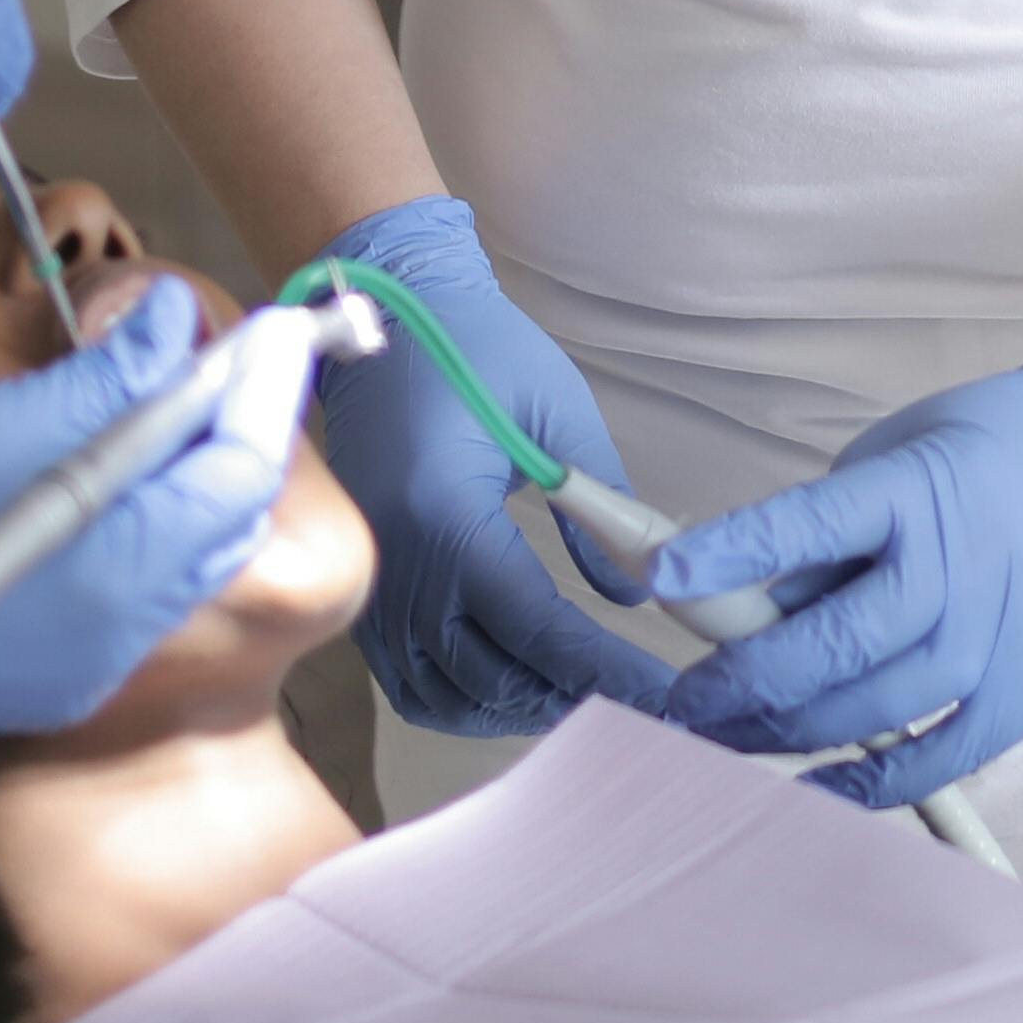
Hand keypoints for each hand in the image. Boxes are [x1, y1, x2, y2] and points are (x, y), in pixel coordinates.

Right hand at [304, 197, 679, 739]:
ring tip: (578, 700)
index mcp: (445, 518)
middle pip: (489, 676)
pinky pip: (406, 677)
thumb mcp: (553, 411)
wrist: (382, 315)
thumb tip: (634, 593)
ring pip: (444, 692)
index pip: (537, 627)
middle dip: (566, 699)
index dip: (605, 671)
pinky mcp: (361, 589)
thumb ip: (600, 507)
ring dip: (513, 708)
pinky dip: (460, 699)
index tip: (662, 697)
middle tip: (633, 705)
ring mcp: (370, 585)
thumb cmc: (473, 349)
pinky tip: (509, 689)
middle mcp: (398, 568)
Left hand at [645, 297, 1022, 808]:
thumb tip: (740, 605)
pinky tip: (814, 786)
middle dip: (740, 682)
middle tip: (681, 704)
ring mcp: (1000, 638)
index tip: (657, 579)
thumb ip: (828, 534)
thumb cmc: (985, 454)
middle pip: (833, 645)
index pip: (810, 523)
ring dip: (785, 735)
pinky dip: (870, 782)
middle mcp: (959, 567)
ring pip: (873, 711)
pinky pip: (937, 759)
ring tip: (723, 742)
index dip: (728, 554)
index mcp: (917, 490)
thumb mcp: (896, 456)